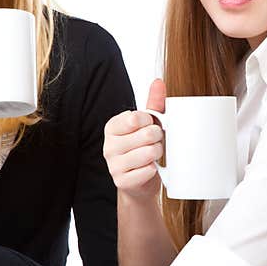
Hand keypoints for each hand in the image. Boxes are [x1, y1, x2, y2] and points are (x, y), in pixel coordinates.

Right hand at [103, 79, 166, 200]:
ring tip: (154, 155)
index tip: (149, 127)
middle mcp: (108, 145)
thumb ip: (153, 103)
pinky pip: (147, 171)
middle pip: (146, 135)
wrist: (141, 183)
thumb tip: (158, 82)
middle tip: (156, 142)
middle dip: (158, 138)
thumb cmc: (145, 148)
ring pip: (148, 153)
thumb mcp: (149, 124)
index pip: (136, 118)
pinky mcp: (121, 182)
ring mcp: (113, 165)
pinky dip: (154, 170)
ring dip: (158, 154)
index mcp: (112, 127)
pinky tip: (149, 169)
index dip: (151, 122)